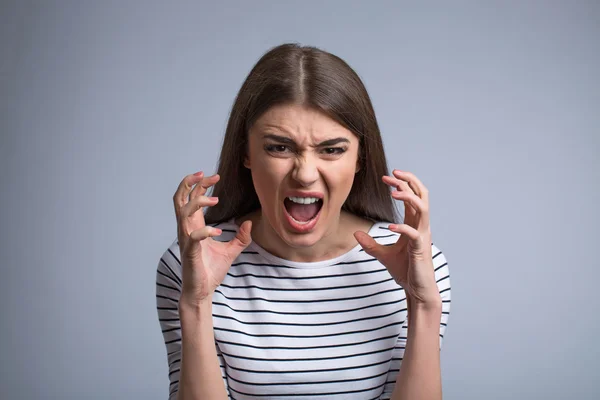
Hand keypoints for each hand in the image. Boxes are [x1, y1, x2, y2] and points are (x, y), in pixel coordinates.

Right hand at [173, 171, 252, 304]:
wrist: (202, 292)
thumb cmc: (211, 271)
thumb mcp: (231, 251)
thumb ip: (241, 237)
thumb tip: (249, 223)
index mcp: (194, 226)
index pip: (191, 198)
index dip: (200, 184)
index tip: (214, 176)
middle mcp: (187, 230)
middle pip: (180, 199)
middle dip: (190, 183)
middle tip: (206, 175)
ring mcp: (186, 240)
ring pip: (183, 213)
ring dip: (198, 203)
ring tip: (216, 201)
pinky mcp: (189, 252)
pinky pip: (193, 237)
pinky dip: (205, 231)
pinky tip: (218, 232)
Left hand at [354, 170, 440, 306]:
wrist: (417, 290)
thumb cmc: (405, 271)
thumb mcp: (382, 255)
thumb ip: (370, 244)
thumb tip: (355, 234)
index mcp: (415, 224)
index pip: (412, 196)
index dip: (401, 184)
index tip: (386, 178)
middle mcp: (421, 226)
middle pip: (421, 195)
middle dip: (409, 181)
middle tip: (392, 174)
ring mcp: (423, 236)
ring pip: (423, 208)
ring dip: (409, 197)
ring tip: (393, 192)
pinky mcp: (420, 249)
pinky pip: (414, 233)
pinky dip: (402, 227)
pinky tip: (389, 227)